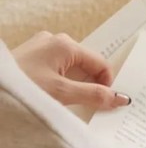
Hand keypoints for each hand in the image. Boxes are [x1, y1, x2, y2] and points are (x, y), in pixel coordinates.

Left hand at [12, 31, 131, 110]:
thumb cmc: (23, 87)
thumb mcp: (63, 94)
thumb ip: (94, 95)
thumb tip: (121, 98)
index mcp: (65, 45)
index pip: (101, 64)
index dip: (107, 85)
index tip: (105, 104)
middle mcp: (56, 41)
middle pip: (87, 65)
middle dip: (92, 86)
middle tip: (88, 106)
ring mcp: (43, 48)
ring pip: (73, 69)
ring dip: (77, 86)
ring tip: (68, 102)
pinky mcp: (34, 57)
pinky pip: (59, 69)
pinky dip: (63, 84)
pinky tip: (56, 96)